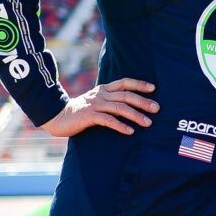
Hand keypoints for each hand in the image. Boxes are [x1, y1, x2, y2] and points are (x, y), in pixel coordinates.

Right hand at [40, 77, 157, 136]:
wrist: (58, 117)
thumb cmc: (81, 111)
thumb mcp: (97, 102)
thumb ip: (111, 101)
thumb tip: (132, 106)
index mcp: (104, 89)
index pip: (124, 83)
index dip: (139, 84)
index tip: (153, 88)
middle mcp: (101, 95)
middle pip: (126, 96)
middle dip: (143, 101)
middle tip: (156, 109)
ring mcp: (95, 105)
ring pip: (120, 108)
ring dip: (135, 115)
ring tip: (148, 123)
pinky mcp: (89, 116)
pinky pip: (108, 121)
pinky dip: (120, 126)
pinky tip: (130, 132)